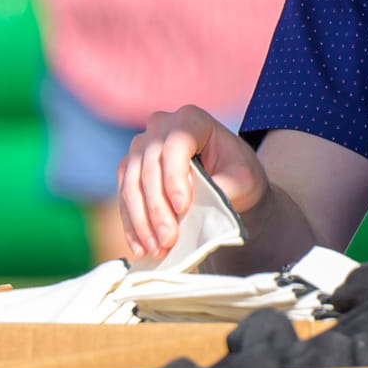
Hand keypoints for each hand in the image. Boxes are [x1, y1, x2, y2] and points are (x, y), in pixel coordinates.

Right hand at [120, 107, 264, 259]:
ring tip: (156, 249)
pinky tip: (140, 246)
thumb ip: (223, 188)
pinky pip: (124, 197)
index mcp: (191, 119)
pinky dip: (132, 224)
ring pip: (132, 185)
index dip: (175, 177)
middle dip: (157, 209)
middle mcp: (160, 127)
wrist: (229, 181)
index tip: (182, 208)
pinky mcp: (129, 169)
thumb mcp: (243, 179)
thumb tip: (199, 210)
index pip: (176, 145)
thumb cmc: (239, 175)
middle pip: (150, 168)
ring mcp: (140, 147)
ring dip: (141, 221)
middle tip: (168, 240)